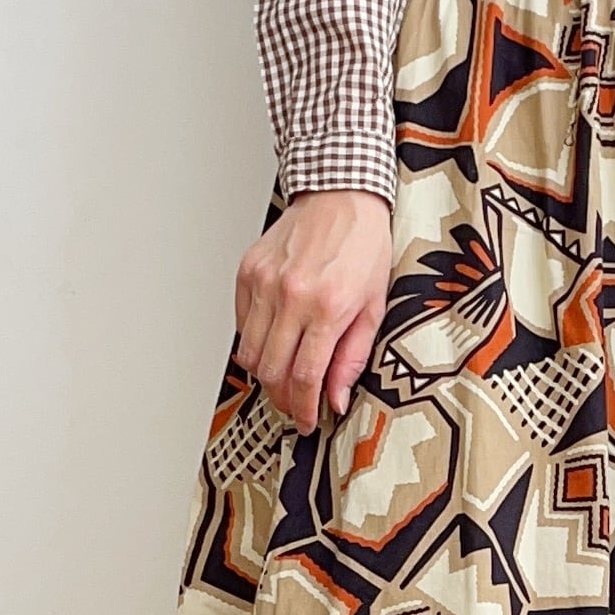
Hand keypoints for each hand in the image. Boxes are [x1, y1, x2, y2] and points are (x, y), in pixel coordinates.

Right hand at [236, 189, 393, 430]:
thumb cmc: (362, 245)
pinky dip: (253, 341)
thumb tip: (335, 397)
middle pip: (271, 371)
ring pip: (249, 352)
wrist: (340, 195)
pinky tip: (273, 341)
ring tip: (283, 377)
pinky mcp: (247, 272)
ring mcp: (264, 283)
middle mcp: (291, 296)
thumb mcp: (373, 306)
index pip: (304, 376)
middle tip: (295, 406)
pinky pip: (240, 324)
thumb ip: (352, 356)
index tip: (308, 419)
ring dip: (265, 374)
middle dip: (282, 398)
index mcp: (328, 306)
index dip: (304, 408)